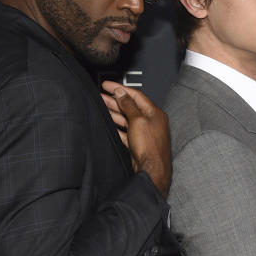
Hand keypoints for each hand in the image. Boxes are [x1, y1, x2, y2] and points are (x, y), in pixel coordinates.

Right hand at [101, 81, 171, 197]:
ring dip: (114, 111)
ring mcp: (145, 133)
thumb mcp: (138, 121)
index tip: (107, 85)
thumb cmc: (151, 148)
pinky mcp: (139, 144)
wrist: (152, 170)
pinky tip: (108, 123)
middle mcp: (152, 122)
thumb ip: (129, 105)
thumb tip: (122, 93)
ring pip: (127, 118)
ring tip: (101, 105)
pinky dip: (117, 126)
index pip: (135, 95)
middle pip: (130, 106)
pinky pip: (126, 131)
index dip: (120, 88)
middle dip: (115, 99)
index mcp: (155, 113)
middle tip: (101, 94)